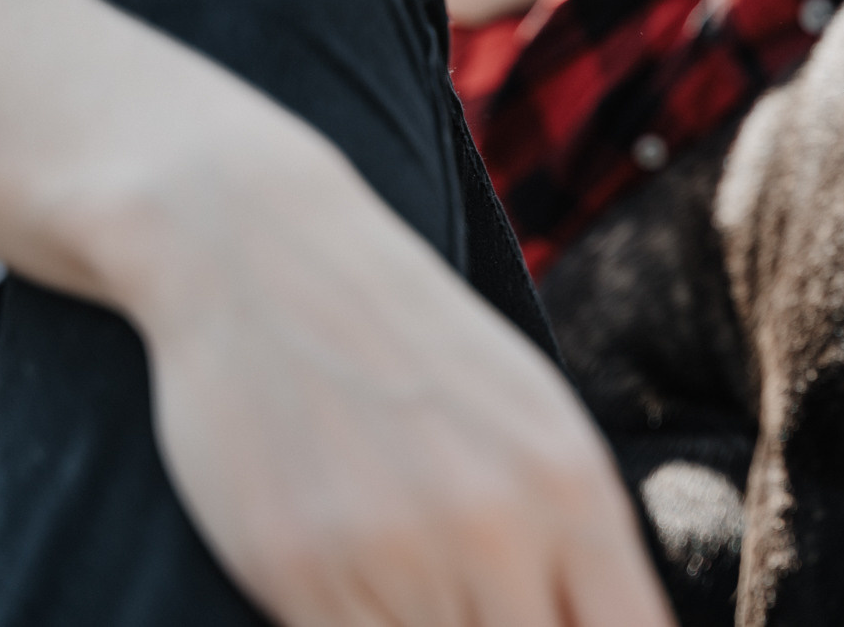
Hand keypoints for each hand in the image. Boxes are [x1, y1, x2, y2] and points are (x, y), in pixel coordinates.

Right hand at [116, 143, 673, 626]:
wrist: (263, 254)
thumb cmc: (414, 342)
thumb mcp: (531, 417)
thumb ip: (579, 537)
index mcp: (574, 485)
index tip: (565, 625)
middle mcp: (499, 530)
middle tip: (474, 604)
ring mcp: (395, 557)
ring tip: (407, 569)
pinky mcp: (295, 576)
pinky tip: (347, 580)